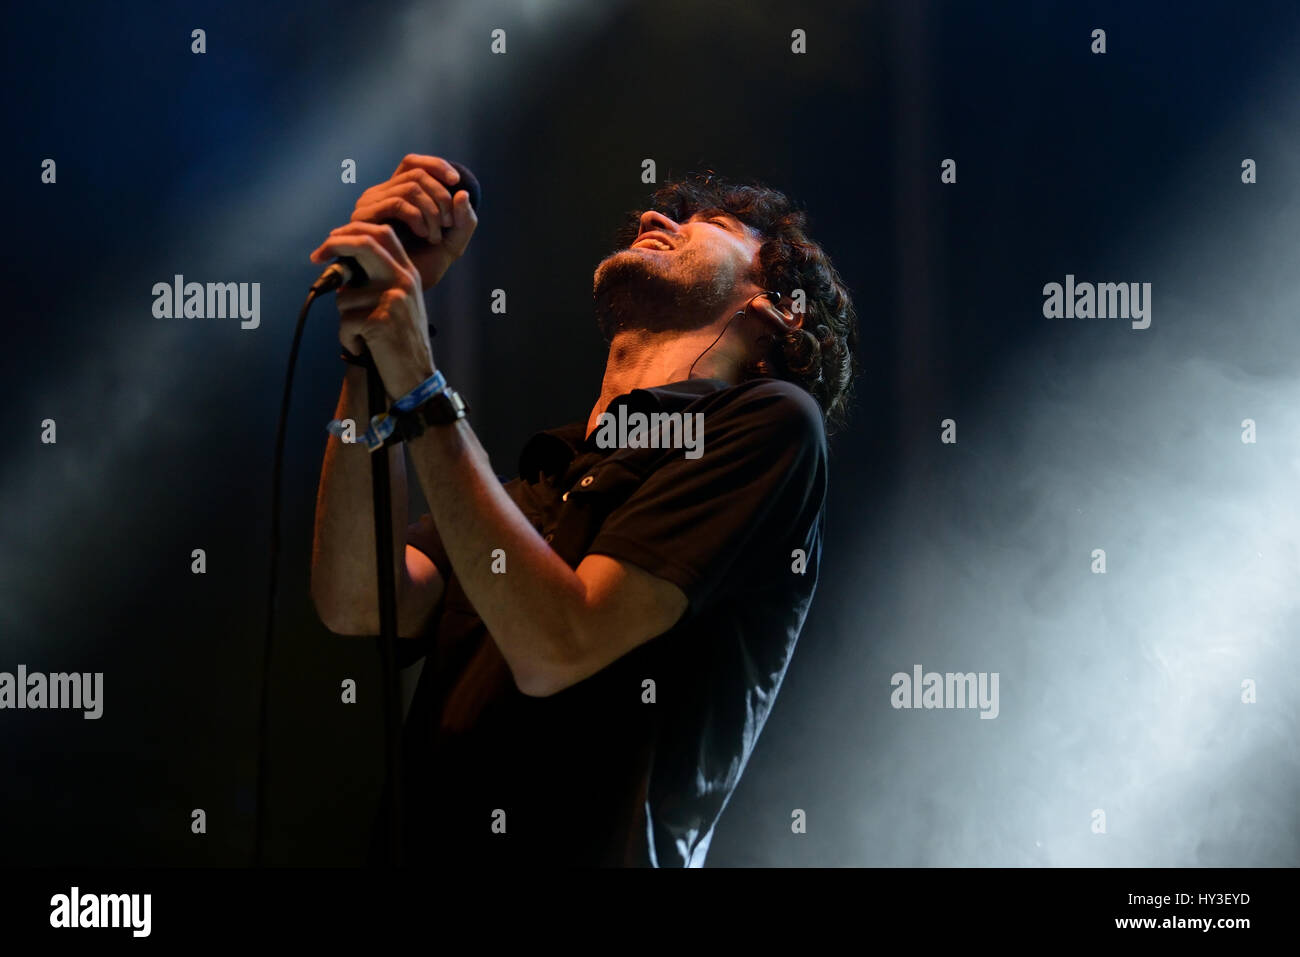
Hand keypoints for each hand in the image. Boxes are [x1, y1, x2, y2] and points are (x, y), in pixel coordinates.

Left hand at [309, 222, 434, 398]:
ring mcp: (393, 299)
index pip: (383, 235)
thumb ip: (377, 283)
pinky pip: (345, 321)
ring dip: (345, 319)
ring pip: (346, 295)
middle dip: (335, 244)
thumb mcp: (398, 305)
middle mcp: (404, 281)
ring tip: (364, 336)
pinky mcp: (380, 320)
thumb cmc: (401, 344)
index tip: (332, 240)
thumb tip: (342, 271)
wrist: (416, 377)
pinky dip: (347, 338)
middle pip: (365, 244)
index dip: (354, 231)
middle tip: (316, 256)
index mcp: (409, 274)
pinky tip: (364, 347)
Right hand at [348, 154, 477, 288]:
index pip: (412, 163)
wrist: (401, 292)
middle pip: (416, 175)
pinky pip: (398, 203)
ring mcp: (370, 204)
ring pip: (410, 188)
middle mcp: (380, 195)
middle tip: (449, 224)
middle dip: (441, 197)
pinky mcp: (364, 218)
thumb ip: (463, 219)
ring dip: (432, 211)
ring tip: (435, 235)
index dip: (435, 165)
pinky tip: (423, 234)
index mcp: (396, 194)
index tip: (456, 182)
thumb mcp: (453, 241)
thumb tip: (461, 193)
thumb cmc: (424, 266)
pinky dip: (418, 217)